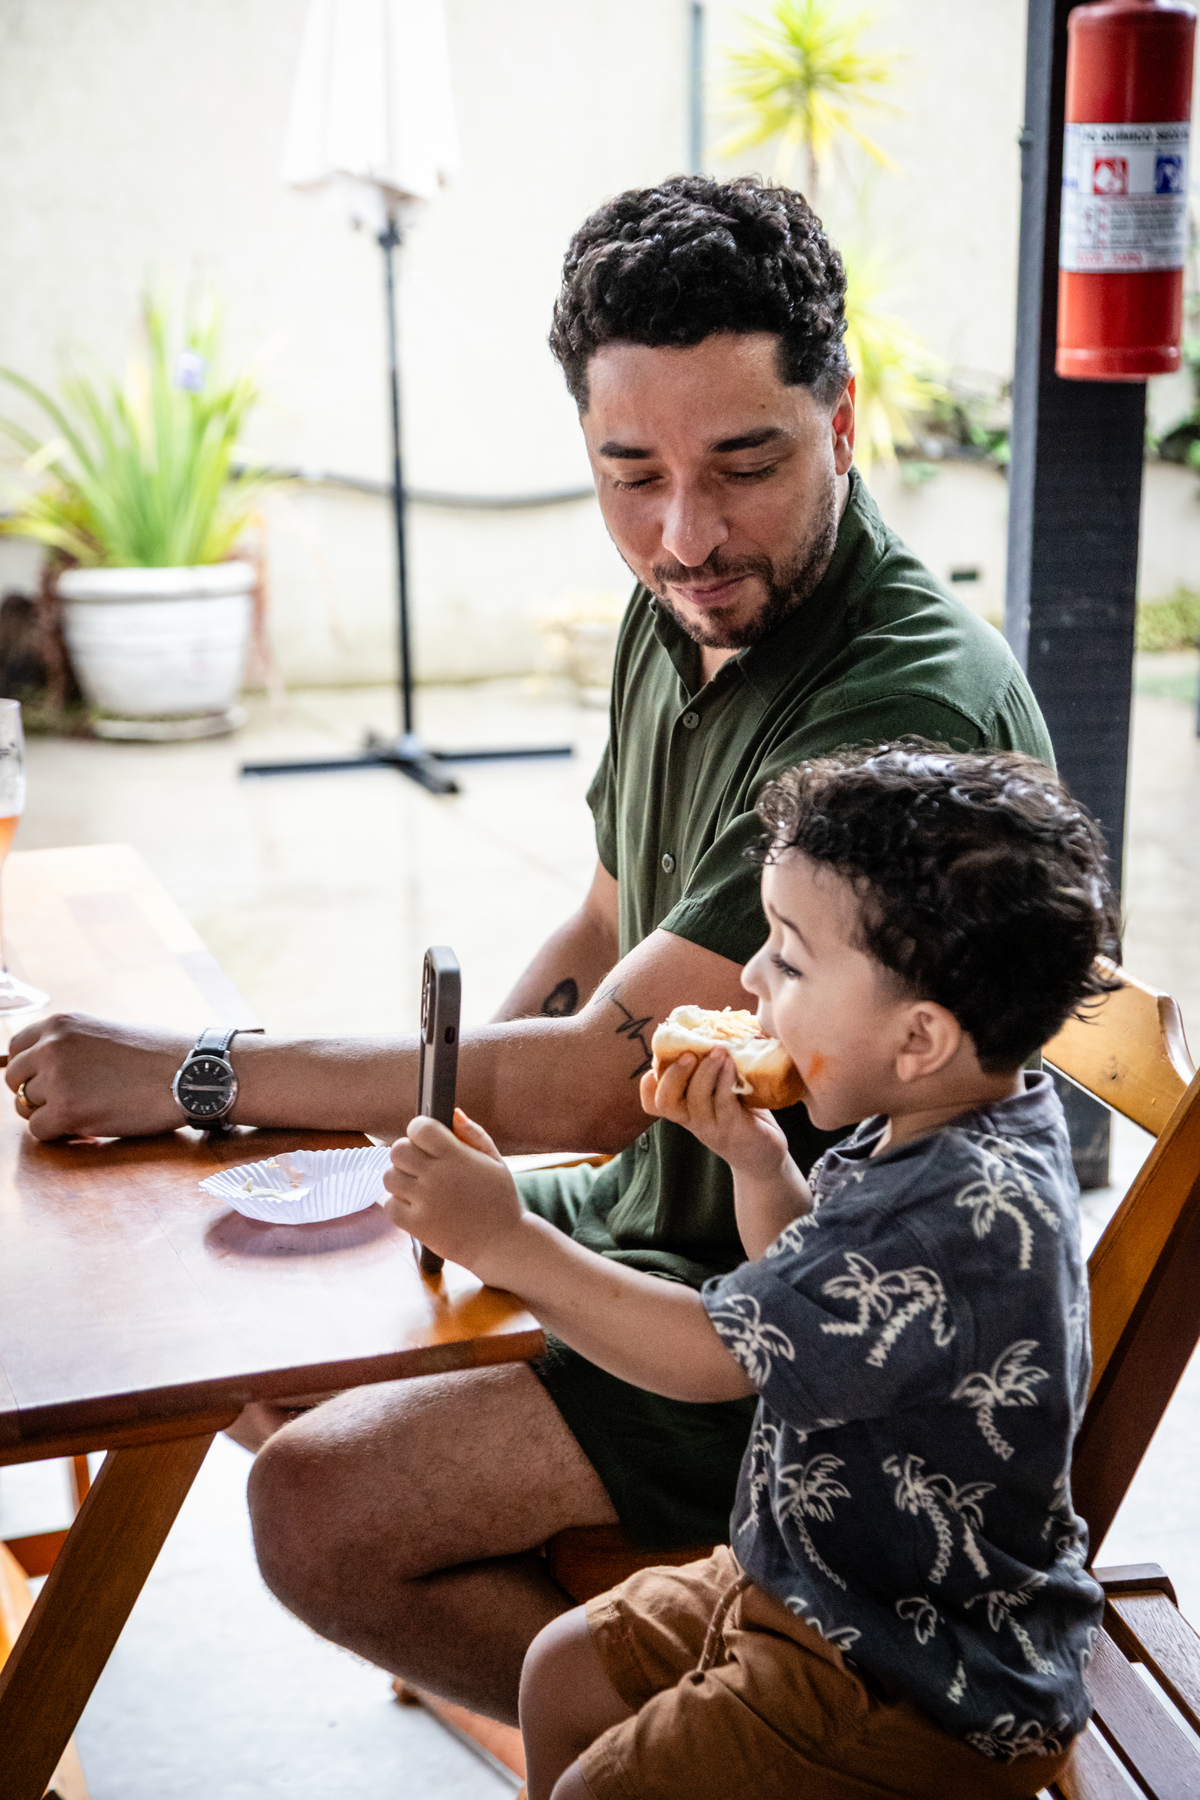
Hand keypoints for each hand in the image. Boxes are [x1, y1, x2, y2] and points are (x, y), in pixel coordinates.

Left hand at [6, 1013, 190, 1139]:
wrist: (190, 1073)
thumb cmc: (157, 1056)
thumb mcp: (104, 1034)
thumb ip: (70, 1046)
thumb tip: (41, 1073)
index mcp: (60, 1023)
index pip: (15, 1047)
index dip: (31, 1069)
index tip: (50, 1080)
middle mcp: (51, 1046)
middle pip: (14, 1079)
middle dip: (37, 1094)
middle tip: (69, 1102)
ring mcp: (57, 1078)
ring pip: (25, 1107)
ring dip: (50, 1114)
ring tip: (86, 1113)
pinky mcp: (66, 1110)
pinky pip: (40, 1131)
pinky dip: (61, 1134)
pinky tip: (89, 1127)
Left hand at [383, 1107, 524, 1279]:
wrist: (503, 1244)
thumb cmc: (500, 1201)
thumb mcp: (495, 1161)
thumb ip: (473, 1134)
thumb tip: (453, 1113)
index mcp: (457, 1156)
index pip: (419, 1128)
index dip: (419, 1130)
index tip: (426, 1140)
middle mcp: (438, 1176)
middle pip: (397, 1150)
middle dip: (407, 1154)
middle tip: (420, 1166)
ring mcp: (425, 1201)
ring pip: (389, 1177)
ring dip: (400, 1179)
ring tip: (418, 1188)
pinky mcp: (417, 1225)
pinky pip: (389, 1206)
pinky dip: (398, 1205)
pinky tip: (416, 1207)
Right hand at [640, 1048, 788, 1180]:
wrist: (765, 1155)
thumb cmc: (742, 1116)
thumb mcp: (720, 1093)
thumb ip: (711, 1070)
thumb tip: (712, 1028)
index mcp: (684, 1111)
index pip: (652, 1102)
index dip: (648, 1085)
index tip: (659, 1062)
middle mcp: (692, 1121)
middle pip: (665, 1101)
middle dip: (673, 1074)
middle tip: (689, 1052)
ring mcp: (712, 1128)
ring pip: (696, 1099)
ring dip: (705, 1070)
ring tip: (719, 1050)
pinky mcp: (734, 1130)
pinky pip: (724, 1103)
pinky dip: (725, 1080)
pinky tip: (732, 1065)